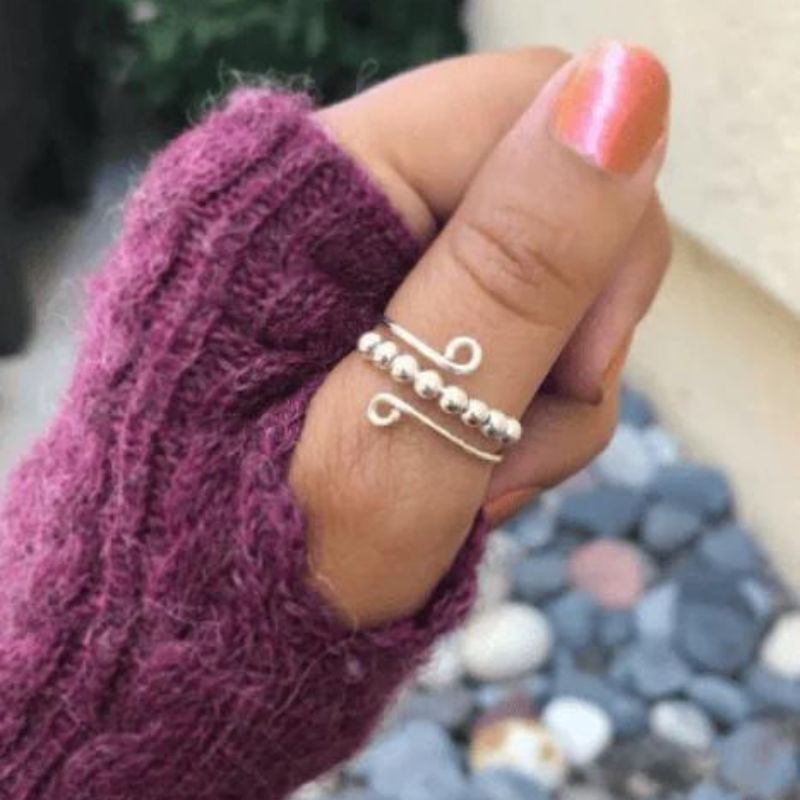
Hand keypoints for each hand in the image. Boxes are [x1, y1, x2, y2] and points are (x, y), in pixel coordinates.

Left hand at [290, 43, 670, 627]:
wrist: (199, 644)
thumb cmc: (267, 571)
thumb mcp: (404, 434)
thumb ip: (512, 270)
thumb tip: (630, 83)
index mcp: (302, 193)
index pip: (523, 103)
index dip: (593, 223)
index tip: (579, 365)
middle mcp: (333, 204)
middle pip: (544, 192)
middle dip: (567, 333)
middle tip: (511, 449)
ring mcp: (367, 265)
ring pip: (540, 275)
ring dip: (543, 395)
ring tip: (476, 488)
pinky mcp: (394, 318)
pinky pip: (508, 329)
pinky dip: (516, 412)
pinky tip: (469, 477)